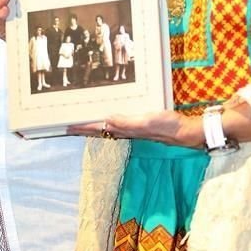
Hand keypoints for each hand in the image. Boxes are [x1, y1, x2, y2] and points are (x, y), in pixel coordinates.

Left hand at [67, 110, 203, 147]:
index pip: (97, 128)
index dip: (81, 127)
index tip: (66, 126)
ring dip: (92, 126)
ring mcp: (131, 129)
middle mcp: (124, 131)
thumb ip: (127, 122)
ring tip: (80, 123)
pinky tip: (107, 118)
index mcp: (123, 129)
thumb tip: (107, 120)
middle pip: (98, 130)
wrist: (184, 132)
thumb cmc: (167, 126)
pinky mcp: (138, 125)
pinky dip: (106, 121)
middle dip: (82, 128)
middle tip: (66, 126)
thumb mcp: (147, 121)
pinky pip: (116, 123)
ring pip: (105, 127)